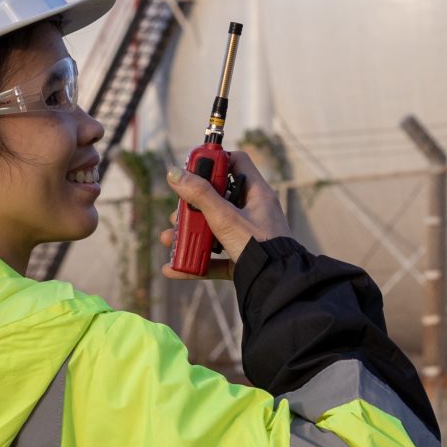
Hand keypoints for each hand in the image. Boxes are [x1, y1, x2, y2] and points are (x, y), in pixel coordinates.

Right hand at [160, 151, 294, 278]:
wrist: (277, 285)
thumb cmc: (260, 246)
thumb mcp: (226, 218)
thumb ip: (200, 195)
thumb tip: (175, 173)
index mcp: (256, 194)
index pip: (236, 162)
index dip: (215, 161)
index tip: (192, 168)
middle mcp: (253, 212)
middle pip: (217, 199)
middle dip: (191, 207)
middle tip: (176, 213)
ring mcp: (248, 236)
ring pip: (213, 229)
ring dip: (189, 235)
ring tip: (169, 239)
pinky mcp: (243, 258)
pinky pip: (216, 258)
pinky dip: (196, 261)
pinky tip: (174, 268)